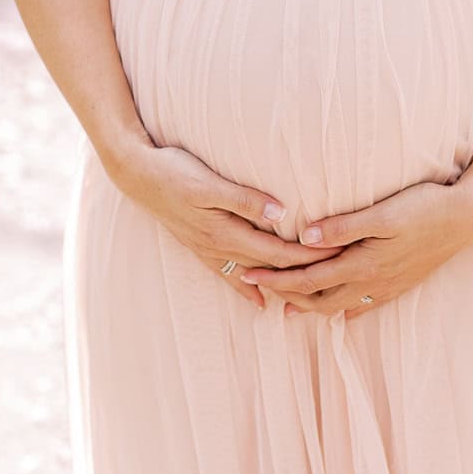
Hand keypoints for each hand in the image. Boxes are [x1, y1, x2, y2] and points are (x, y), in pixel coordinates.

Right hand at [105, 139, 342, 312]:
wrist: (136, 175)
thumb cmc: (174, 172)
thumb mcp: (209, 183)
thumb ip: (245, 200)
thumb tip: (280, 214)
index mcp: (226, 233)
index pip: (278, 251)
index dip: (308, 256)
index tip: (336, 258)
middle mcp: (219, 247)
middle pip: (270, 268)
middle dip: (302, 274)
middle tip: (333, 279)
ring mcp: (209, 249)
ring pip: (252, 274)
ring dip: (279, 284)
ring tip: (305, 297)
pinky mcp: (200, 245)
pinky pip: (229, 273)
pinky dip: (247, 287)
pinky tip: (258, 301)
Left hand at [239, 178, 472, 321]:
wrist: (468, 218)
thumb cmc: (425, 207)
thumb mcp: (383, 213)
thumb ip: (343, 226)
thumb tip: (305, 237)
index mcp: (363, 264)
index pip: (309, 279)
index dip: (277, 279)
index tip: (249, 273)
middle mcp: (372, 282)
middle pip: (319, 298)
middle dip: (286, 295)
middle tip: (257, 290)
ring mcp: (388, 286)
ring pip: (340, 306)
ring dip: (311, 307)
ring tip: (289, 309)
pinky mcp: (401, 283)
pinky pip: (365, 305)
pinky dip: (344, 310)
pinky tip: (340, 313)